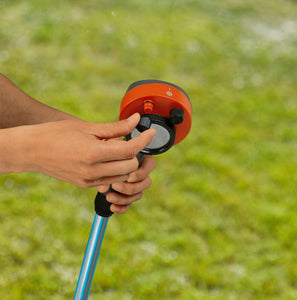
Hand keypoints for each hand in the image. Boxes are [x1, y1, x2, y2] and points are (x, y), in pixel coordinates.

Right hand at [2, 113, 155, 186]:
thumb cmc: (57, 134)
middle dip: (135, 153)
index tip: (150, 132)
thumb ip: (116, 127)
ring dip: (126, 163)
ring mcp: (89, 181)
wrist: (32, 150)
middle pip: (131, 166)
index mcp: (93, 153)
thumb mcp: (87, 127)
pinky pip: (111, 181)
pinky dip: (115, 170)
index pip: (130, 150)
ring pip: (123, 176)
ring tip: (116, 149)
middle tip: (129, 139)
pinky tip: (108, 158)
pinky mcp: (86, 185)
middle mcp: (93, 171)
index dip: (144, 140)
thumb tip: (136, 120)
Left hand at [97, 155, 156, 213]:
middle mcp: (142, 171)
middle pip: (146, 183)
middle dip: (129, 187)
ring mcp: (137, 184)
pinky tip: (112, 207)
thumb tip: (104, 188)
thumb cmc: (106, 153)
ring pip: (138, 195)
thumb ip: (109, 168)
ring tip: (109, 197)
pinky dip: (121, 208)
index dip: (139, 174)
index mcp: (142, 157)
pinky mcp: (129, 195)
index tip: (128, 177)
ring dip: (123, 198)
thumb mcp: (108, 157)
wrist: (97, 162)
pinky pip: (129, 204)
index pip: (150, 165)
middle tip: (115, 186)